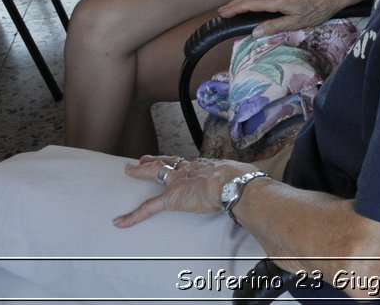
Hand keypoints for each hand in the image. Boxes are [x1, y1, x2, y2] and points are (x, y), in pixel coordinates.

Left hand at [113, 156, 255, 227]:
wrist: (235, 183)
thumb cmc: (244, 181)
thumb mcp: (244, 176)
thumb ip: (245, 180)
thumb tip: (259, 186)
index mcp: (207, 166)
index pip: (189, 162)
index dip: (180, 160)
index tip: (175, 158)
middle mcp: (191, 169)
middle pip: (169, 161)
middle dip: (155, 159)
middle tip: (143, 157)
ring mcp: (179, 182)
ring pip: (156, 173)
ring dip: (141, 172)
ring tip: (129, 170)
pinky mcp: (171, 198)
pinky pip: (149, 207)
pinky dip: (133, 216)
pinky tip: (120, 222)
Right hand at [217, 0, 352, 37]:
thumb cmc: (319, 8)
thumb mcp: (298, 23)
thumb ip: (275, 27)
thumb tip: (255, 33)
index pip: (249, 3)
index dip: (234, 8)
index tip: (222, 14)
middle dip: (234, 3)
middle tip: (222, 12)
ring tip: (232, 7)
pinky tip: (251, 1)